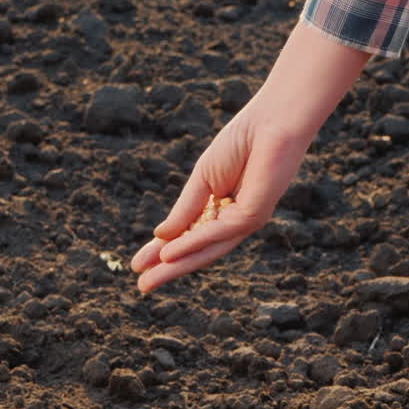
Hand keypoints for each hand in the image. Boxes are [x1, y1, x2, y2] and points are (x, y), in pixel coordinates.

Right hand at [130, 101, 312, 293]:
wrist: (271, 122)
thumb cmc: (241, 143)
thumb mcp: (203, 179)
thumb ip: (185, 209)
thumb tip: (161, 237)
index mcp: (222, 209)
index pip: (190, 236)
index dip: (163, 251)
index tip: (137, 265)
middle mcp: (235, 220)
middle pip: (199, 250)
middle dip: (169, 268)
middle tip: (142, 286)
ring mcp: (246, 220)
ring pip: (208, 249)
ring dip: (177, 265)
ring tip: (149, 280)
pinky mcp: (255, 214)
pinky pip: (219, 232)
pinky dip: (193, 242)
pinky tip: (170, 253)